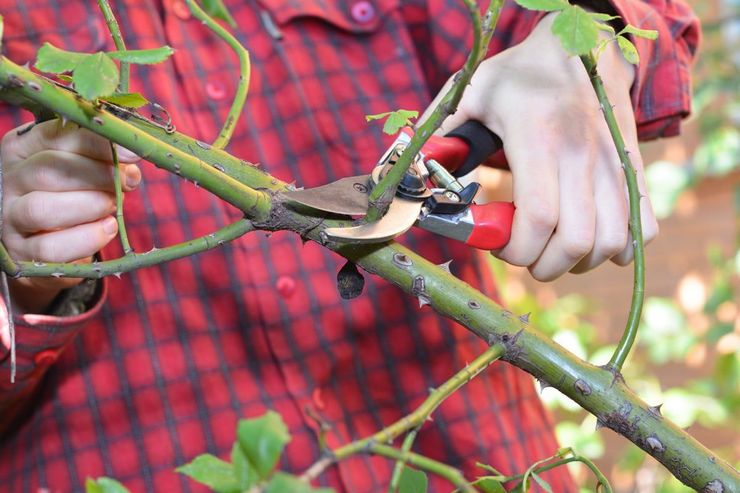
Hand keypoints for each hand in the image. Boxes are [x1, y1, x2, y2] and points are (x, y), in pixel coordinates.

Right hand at [0, 119, 140, 312]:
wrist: (45, 240)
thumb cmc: (70, 193)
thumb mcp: (83, 168)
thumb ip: (104, 159)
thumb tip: (131, 164)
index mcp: (21, 148)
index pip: (56, 136)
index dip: (98, 144)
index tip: (132, 154)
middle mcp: (9, 180)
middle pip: (48, 170)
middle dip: (97, 175)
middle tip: (127, 182)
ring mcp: (9, 218)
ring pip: (42, 209)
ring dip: (89, 206)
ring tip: (112, 206)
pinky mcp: (20, 253)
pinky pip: (50, 249)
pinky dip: (86, 239)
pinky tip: (106, 229)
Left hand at [428, 13, 657, 280]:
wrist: (582, 46)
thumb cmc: (519, 76)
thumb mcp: (471, 93)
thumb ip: (441, 137)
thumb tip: (412, 179)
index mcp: (539, 137)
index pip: (537, 218)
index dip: (513, 248)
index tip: (495, 245)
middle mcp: (584, 154)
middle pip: (577, 242)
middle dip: (542, 264)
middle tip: (521, 251)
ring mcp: (615, 163)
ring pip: (612, 244)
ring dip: (577, 262)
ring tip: (551, 248)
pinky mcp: (634, 170)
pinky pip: (644, 230)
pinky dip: (619, 249)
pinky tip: (590, 239)